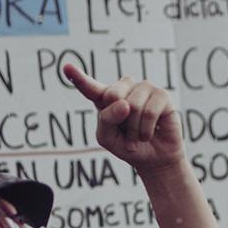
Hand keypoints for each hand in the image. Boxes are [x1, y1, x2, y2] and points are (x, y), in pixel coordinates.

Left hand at [62, 66, 183, 173]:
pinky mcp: (162, 95)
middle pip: (112, 95)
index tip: (66, 68)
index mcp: (106, 97)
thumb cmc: (128, 146)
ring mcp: (144, 88)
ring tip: (138, 136)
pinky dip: (146, 129)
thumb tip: (125, 104)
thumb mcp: (107, 138)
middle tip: (125, 132)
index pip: (90, 87)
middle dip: (119, 120)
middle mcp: (124, 88)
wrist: (153, 159)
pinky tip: (148, 134)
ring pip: (133, 106)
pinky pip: (149, 111)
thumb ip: (106, 120)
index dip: (78, 77)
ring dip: (134, 130)